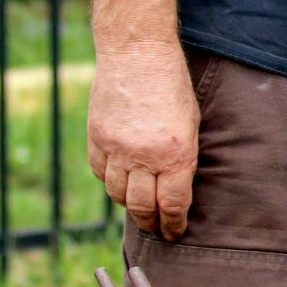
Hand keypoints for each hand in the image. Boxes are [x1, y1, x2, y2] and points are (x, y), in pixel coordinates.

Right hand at [86, 40, 199, 237]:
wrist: (137, 53)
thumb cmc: (172, 84)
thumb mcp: (191, 122)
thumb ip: (183, 157)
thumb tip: (176, 188)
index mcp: (175, 154)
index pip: (171, 205)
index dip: (172, 225)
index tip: (173, 232)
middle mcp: (143, 156)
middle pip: (140, 207)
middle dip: (150, 222)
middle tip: (156, 227)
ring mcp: (116, 148)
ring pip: (117, 193)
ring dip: (128, 203)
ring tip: (138, 205)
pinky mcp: (96, 138)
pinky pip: (100, 172)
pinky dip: (110, 179)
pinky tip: (120, 177)